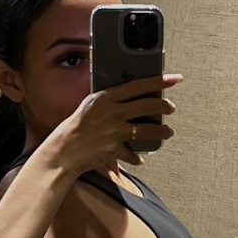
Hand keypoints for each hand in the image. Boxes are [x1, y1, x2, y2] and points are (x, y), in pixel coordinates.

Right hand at [46, 73, 182, 174]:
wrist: (63, 151)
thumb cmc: (74, 128)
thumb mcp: (89, 106)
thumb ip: (108, 101)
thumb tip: (128, 98)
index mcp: (105, 98)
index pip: (138, 85)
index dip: (158, 81)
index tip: (173, 79)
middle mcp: (113, 113)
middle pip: (149, 105)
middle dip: (165, 106)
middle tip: (171, 108)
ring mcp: (115, 131)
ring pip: (149, 129)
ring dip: (162, 131)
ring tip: (167, 132)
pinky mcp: (115, 149)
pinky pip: (133, 154)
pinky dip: (137, 157)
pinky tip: (140, 158)